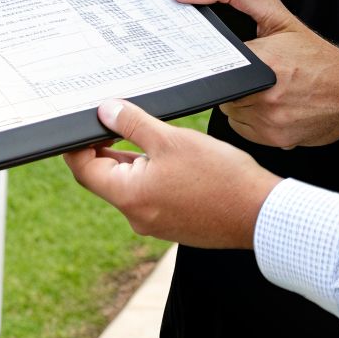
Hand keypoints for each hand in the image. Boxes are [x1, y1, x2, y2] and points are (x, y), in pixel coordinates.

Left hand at [63, 99, 281, 249]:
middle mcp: (136, 216)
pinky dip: (153, 177)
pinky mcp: (174, 225)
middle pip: (106, 179)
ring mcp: (155, 224)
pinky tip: (173, 161)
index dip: (79, 145)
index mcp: (129, 196)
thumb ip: (132, 124)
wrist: (260, 213)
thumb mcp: (171, 139)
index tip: (86, 125)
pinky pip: (151, 198)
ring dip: (135, 162)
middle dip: (109, 150)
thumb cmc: (219, 176)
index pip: (84, 170)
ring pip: (131, 188)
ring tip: (154, 138)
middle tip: (120, 122)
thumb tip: (105, 112)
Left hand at [173, 0, 338, 148]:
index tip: (214, 56)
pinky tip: (270, 108)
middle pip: (221, 87)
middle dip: (231, 78)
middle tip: (253, 71)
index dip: (211, 58)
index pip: (213, 60)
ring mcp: (268, 119)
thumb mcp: (279, 15)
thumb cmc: (316, 55)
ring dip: (240, 100)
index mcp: (264, 59)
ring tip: (265, 88)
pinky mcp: (273, 139)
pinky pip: (242, 128)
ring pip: (230, 109)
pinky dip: (250, 119)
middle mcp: (264, 93)